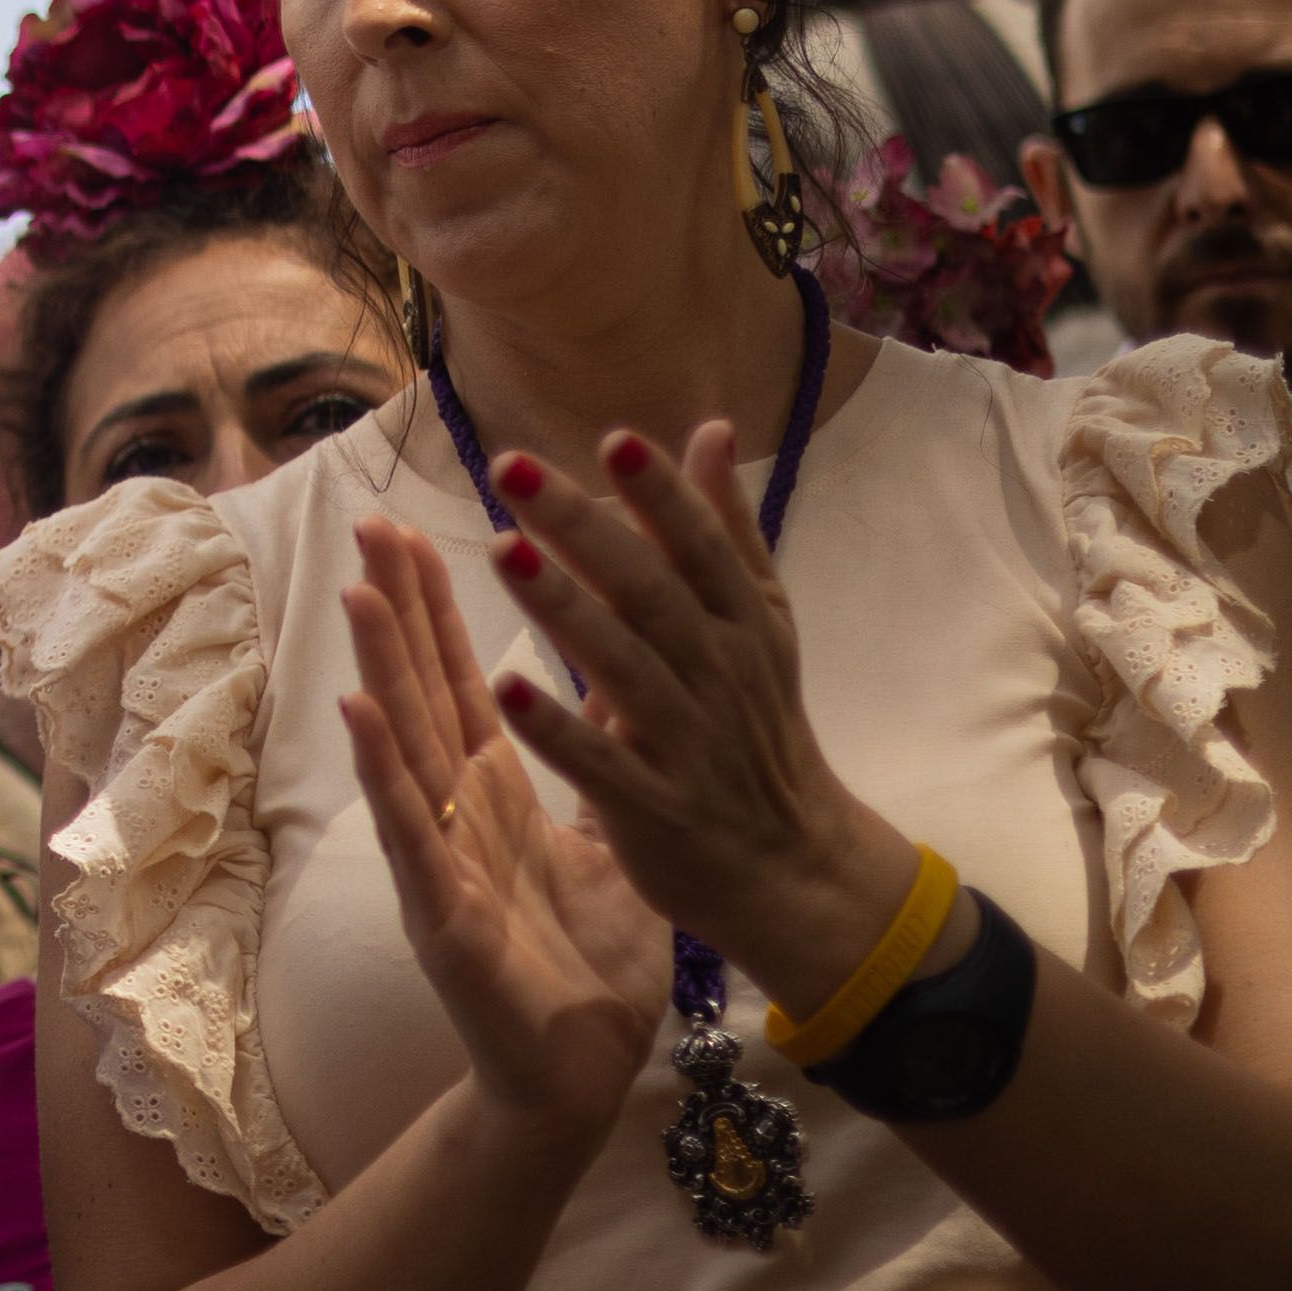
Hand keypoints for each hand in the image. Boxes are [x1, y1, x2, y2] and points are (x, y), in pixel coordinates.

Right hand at [336, 515, 664, 1133]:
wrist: (580, 1069)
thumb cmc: (588, 965)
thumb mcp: (612, 844)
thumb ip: (605, 770)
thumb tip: (629, 694)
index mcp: (496, 792)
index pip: (459, 680)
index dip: (434, 607)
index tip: (411, 530)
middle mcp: (456, 811)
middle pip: (420, 690)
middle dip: (395, 609)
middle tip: (367, 523)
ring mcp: (440, 856)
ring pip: (404, 745)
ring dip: (377, 667)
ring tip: (356, 592)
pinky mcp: (441, 910)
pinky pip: (411, 829)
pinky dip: (384, 770)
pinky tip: (359, 714)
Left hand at [469, 425, 914, 999]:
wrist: (790, 861)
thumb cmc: (755, 721)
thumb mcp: (758, 622)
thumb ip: (723, 528)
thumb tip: (708, 429)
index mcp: (741, 622)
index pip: (698, 546)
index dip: (661, 495)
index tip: (613, 439)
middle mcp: (718, 672)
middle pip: (648, 591)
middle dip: (582, 528)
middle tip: (513, 469)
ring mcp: (687, 740)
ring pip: (621, 667)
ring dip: (562, 609)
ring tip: (501, 551)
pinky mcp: (654, 806)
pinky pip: (601, 765)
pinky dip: (557, 728)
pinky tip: (503, 689)